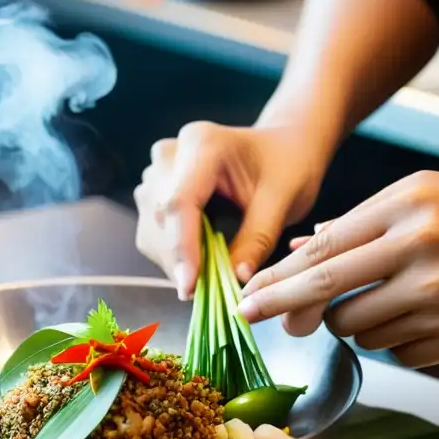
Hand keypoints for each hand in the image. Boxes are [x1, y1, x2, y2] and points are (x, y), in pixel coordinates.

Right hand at [133, 121, 323, 298]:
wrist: (280, 148)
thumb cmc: (286, 167)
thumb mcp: (283, 201)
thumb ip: (258, 240)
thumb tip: (235, 279)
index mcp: (203, 144)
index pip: (180, 202)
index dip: (181, 248)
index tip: (189, 287)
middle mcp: (171, 154)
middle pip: (160, 218)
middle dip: (179, 262)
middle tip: (206, 294)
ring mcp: (158, 171)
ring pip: (151, 228)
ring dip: (174, 261)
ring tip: (206, 279)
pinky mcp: (155, 189)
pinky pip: (153, 230)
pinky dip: (173, 254)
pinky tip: (198, 263)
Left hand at [237, 171, 438, 367]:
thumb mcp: (427, 197)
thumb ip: (362, 223)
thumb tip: (300, 247)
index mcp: (408, 204)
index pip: (325, 247)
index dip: (278, 277)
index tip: (246, 295)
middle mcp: (420, 248)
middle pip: (326, 289)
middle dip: (280, 307)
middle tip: (249, 318)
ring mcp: (438, 296)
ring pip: (356, 328)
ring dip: (352, 323)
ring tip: (385, 303)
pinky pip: (394, 351)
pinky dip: (394, 341)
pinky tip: (422, 319)